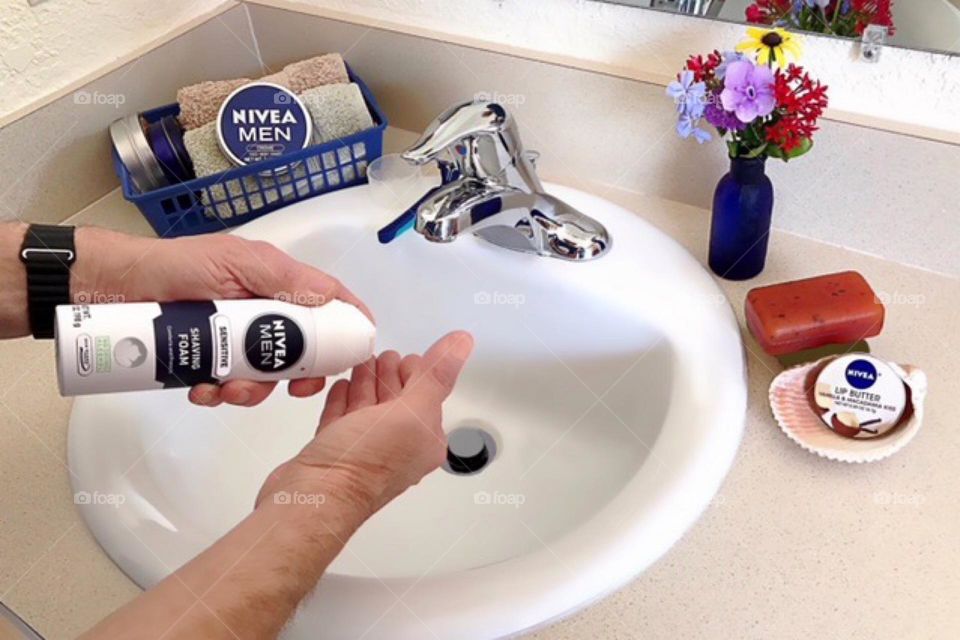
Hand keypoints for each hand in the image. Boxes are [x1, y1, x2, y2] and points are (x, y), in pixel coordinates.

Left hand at [73, 229, 370, 406]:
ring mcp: (238, 339)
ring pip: (267, 376)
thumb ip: (284, 278)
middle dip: (299, 375)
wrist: (117, 288)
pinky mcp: (211, 361)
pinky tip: (203, 390)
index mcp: (278, 285)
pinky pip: (229, 386)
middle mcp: (264, 313)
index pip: (328, 303)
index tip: (358, 353)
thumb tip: (332, 297)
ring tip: (227, 388)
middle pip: (304, 352)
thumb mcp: (237, 262)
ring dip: (253, 390)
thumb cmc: (179, 266)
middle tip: (291, 389)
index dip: (348, 327)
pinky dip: (219, 394)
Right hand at [257, 331, 473, 516]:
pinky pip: (342, 420)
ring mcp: (365, 449)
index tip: (408, 354)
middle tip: (385, 355)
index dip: (417, 371)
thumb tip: (462, 343)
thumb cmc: (364, 464)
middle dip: (391, 375)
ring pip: (369, 408)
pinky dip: (343, 401)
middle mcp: (397, 447)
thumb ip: (435, 375)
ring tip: (362, 363)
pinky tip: (341, 387)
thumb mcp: (411, 411)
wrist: (314, 496)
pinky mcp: (335, 451)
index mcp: (424, 440)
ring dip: (367, 383)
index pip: (426, 396)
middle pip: (397, 401)